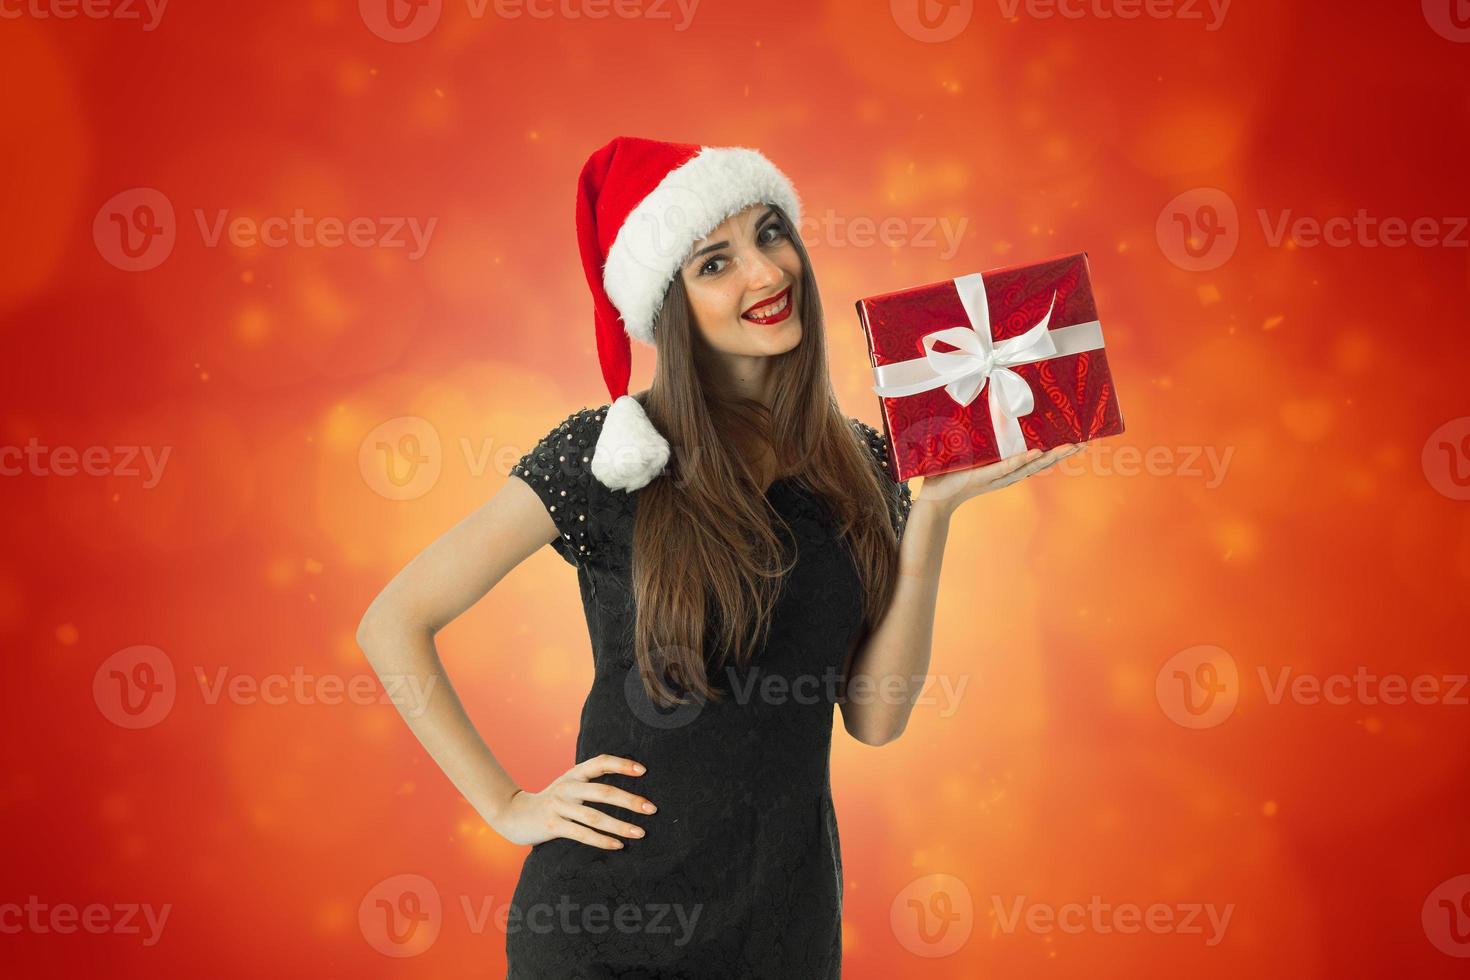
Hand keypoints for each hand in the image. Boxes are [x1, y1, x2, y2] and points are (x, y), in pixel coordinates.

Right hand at [490, 754, 656, 849]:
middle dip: (629, 800)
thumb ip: (591, 783)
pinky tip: (618, 845)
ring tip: (640, 832)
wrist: (514, 814)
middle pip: (603, 792)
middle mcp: (567, 787)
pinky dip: (602, 840)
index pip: (600, 762)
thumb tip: (627, 789)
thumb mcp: (569, 785)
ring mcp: (559, 806)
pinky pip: (582, 834)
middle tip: (651, 808)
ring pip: (594, 817)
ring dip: (620, 825)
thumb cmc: (552, 801)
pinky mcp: (553, 826)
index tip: (644, 771)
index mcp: (574, 773)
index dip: (622, 764)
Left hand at [914, 443, 1084, 514]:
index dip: (1057, 449)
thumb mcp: (968, 452)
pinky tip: (1036, 453)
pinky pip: (1005, 467)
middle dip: (1064, 452)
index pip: (1036, 457)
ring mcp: (997, 476)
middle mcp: (1007, 473)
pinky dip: (1021, 460)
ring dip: (1051, 456)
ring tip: (1071, 446)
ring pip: (1030, 465)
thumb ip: (976, 435)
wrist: (934, 498)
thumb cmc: (949, 474)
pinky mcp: (984, 476)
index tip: (1076, 439)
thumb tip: (978, 407)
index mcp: (1006, 468)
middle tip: (1086, 441)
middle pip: (1042, 462)